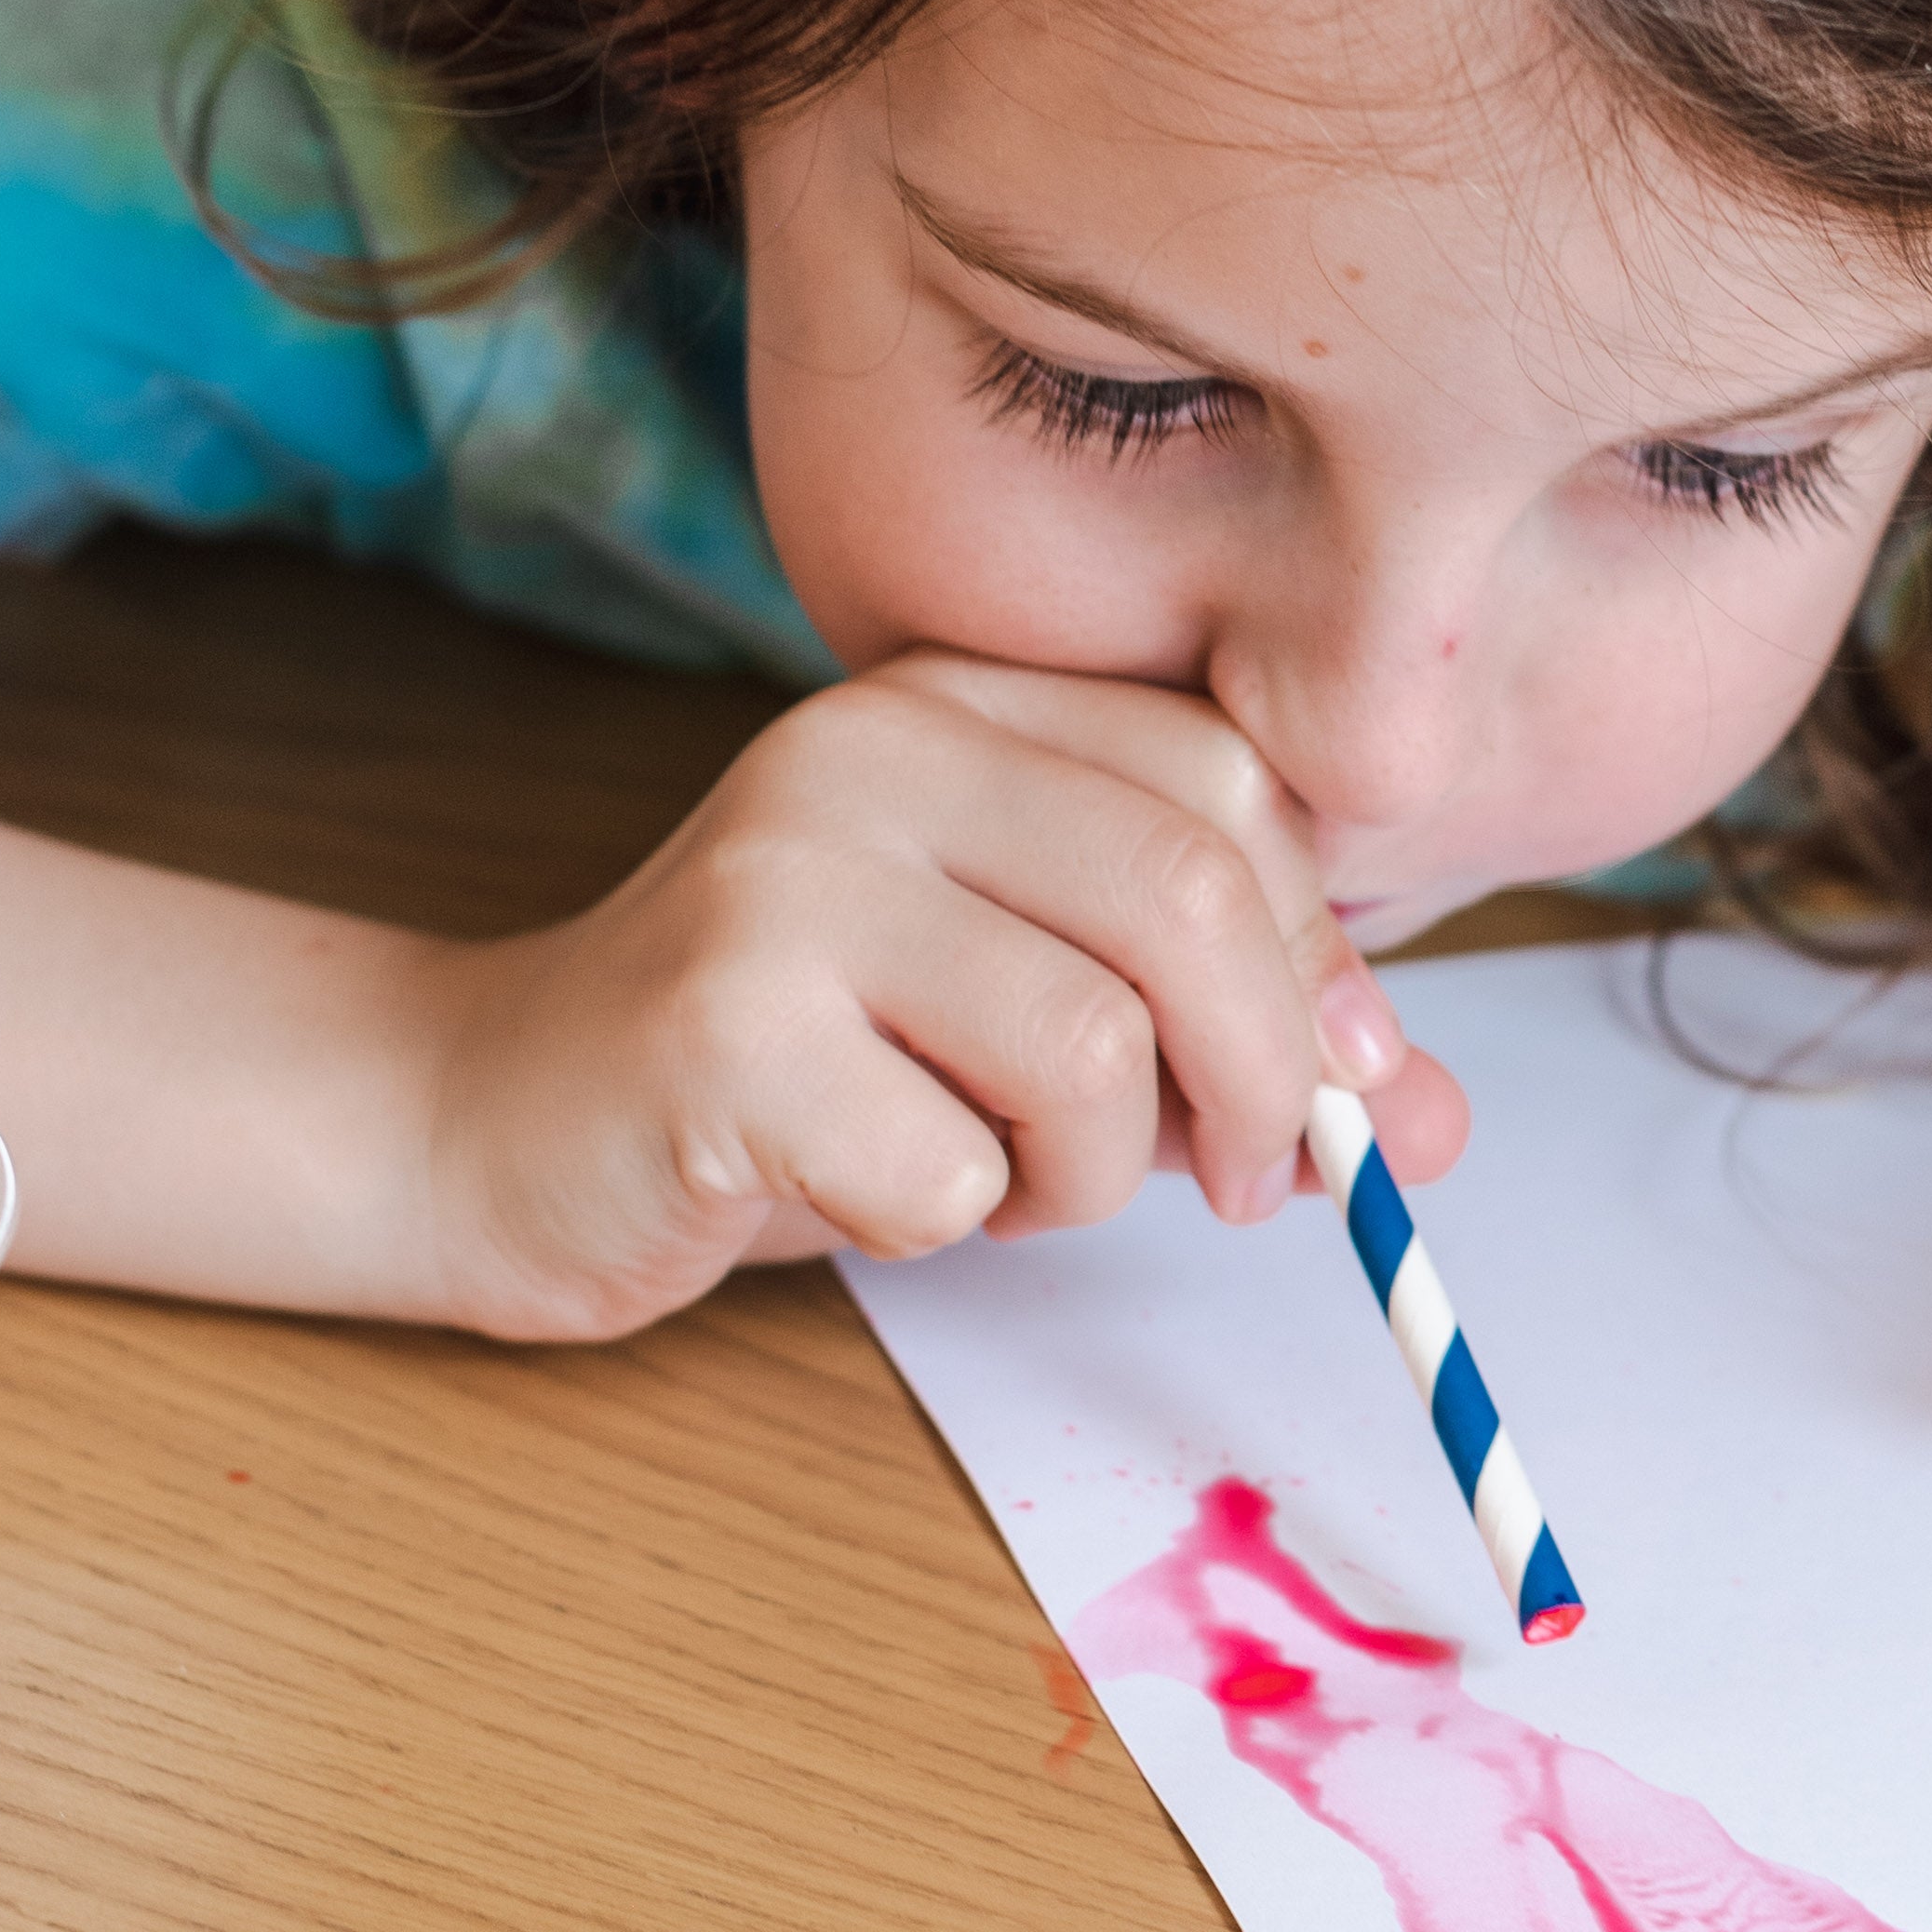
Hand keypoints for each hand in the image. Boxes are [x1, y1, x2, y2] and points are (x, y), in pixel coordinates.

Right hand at [416, 652, 1466, 1339]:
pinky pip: (947, 1171)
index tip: (1326, 1087)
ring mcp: (781, 881)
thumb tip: (1433, 1120)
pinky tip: (861, 1191)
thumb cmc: (797, 1071)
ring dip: (1087, 1172)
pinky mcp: (714, 1031)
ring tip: (998, 1177)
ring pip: (1089, 1049)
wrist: (498, 1119)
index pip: (1231, 789)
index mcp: (957, 706)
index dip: (1320, 960)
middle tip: (1245, 1181)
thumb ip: (1230, 1042)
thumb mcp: (1034, 1025)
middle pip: (1191, 903)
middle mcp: (868, 754)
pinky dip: (946, 1226)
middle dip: (1266, 1082)